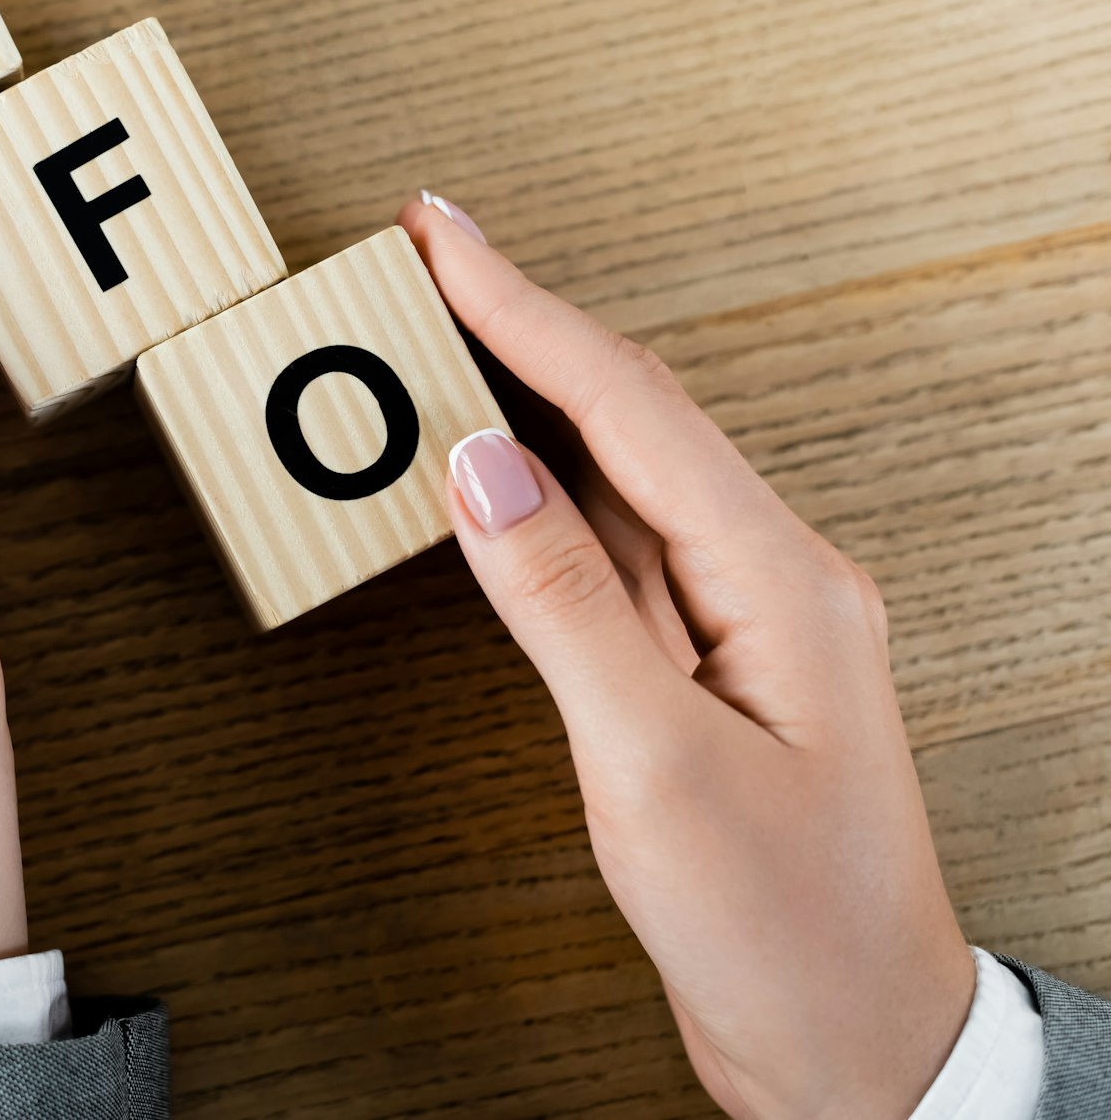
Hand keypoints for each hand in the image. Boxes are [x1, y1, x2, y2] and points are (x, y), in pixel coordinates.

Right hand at [400, 194, 973, 1119]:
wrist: (853, 1045)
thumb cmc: (781, 928)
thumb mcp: (656, 767)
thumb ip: (564, 607)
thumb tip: (480, 469)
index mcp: (783, 579)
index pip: (628, 405)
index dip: (521, 307)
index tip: (438, 236)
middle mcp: (773, 575)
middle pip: (630, 413)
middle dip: (519, 325)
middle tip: (420, 259)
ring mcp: (743, 618)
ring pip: (620, 472)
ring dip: (526, 400)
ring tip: (436, 338)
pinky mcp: (709, 664)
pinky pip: (616, 546)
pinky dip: (541, 496)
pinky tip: (493, 474)